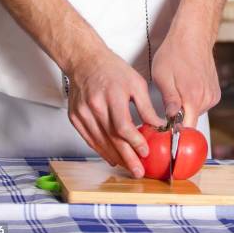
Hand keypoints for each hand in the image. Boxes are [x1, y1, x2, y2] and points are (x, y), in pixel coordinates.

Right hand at [66, 47, 165, 177]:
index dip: (135, 142)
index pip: (123, 126)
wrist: (85, 61)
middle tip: (138, 171)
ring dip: (115, 157)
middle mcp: (95, 106)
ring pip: (100, 142)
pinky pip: (89, 139)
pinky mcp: (75, 117)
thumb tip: (158, 126)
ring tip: (128, 167)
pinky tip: (112, 157)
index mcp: (112, 95)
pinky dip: (101, 150)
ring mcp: (82, 113)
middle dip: (127, 158)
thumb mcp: (136, 83)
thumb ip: (147, 106)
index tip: (145, 152)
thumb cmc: (112, 69)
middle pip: (112, 138)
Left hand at [152, 18, 220, 127]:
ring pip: (196, 113)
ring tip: (176, 91)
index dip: (176, 134)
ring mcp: (213, 95)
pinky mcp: (215, 92)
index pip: (188, 129)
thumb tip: (172, 120)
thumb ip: (169, 101)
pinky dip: (193, 101)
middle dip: (178, 119)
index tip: (166, 135)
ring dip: (186, 108)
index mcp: (193, 97)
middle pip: (191, 121)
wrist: (193, 36)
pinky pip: (202, 105)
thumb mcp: (162, 77)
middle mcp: (207, 98)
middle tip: (165, 105)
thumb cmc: (175, 53)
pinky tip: (186, 87)